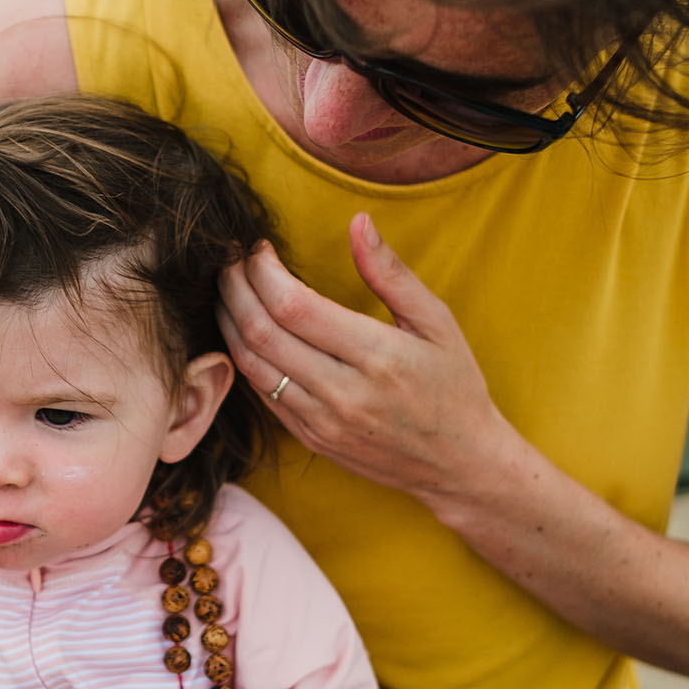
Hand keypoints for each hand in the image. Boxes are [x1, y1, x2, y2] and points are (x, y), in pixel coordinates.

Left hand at [217, 214, 506, 507]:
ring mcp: (322, 422)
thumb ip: (391, 274)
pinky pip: (261, 395)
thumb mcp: (437, 323)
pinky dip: (243, 358)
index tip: (258, 249)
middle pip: (261, 332)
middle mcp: (343, 393)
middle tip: (230, 262)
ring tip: (228, 291)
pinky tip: (242, 332)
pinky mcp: (311, 440)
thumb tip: (358, 223)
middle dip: (234, 288)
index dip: (262, 271)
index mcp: (376, 356)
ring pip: (251, 366)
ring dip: (228, 322)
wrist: (460, 465)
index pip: (293, 305)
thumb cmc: (454, 385)